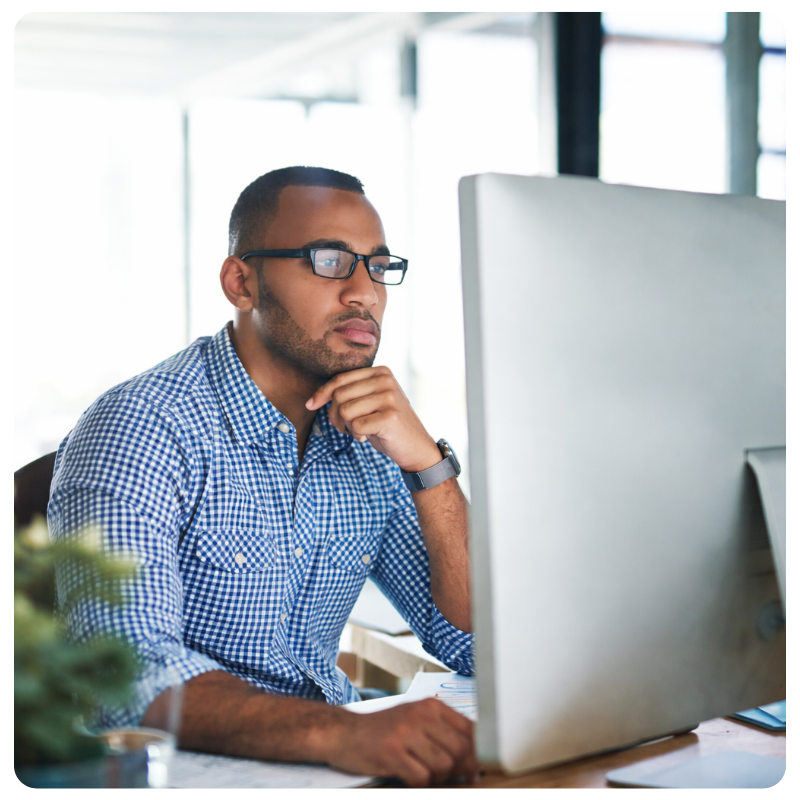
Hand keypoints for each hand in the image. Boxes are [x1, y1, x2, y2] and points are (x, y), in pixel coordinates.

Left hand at [306, 366, 441, 472]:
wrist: (415, 447)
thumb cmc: (386, 426)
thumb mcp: (369, 403)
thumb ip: (350, 394)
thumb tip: (314, 399)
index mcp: (380, 372)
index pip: (340, 379)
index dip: (322, 393)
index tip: (310, 405)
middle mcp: (386, 380)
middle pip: (339, 395)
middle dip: (335, 415)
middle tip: (346, 428)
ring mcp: (390, 397)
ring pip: (345, 411)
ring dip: (347, 427)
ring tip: (360, 431)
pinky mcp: (390, 416)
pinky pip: (356, 425)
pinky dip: (358, 435)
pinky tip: (369, 437)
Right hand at [326, 699, 478, 786]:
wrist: (345, 732)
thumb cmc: (384, 729)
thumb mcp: (415, 718)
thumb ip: (443, 730)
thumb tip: (475, 755)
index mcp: (430, 706)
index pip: (469, 729)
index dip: (477, 752)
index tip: (474, 768)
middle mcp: (420, 715)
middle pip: (460, 749)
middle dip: (460, 769)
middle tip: (451, 777)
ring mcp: (405, 733)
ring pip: (443, 766)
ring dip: (438, 778)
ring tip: (426, 774)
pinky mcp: (392, 753)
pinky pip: (421, 778)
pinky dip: (419, 784)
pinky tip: (409, 777)